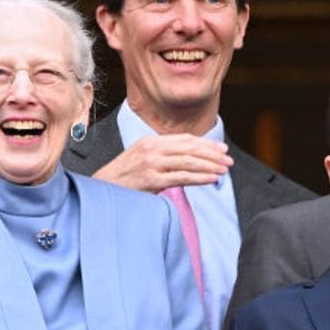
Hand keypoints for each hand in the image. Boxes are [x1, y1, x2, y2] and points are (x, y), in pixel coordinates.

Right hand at [91, 133, 233, 193]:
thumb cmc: (121, 178)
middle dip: (212, 154)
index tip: (221, 150)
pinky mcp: (151, 180)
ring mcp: (151, 164)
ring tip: (224, 171)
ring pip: (188, 162)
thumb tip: (185, 159)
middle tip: (228, 160)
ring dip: (209, 166)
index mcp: (149, 141)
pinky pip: (181, 177)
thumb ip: (160, 156)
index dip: (205, 144)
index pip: (184, 140)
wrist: (101, 189)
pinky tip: (211, 179)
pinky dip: (199, 178)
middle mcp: (151, 149)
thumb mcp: (139, 159)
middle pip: (189, 148)